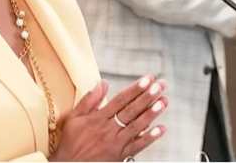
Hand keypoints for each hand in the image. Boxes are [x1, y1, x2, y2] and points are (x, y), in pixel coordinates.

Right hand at [50, 76, 166, 161]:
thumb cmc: (71, 141)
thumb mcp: (74, 118)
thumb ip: (88, 100)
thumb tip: (101, 83)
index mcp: (98, 118)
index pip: (120, 100)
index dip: (135, 89)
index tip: (147, 79)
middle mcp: (109, 129)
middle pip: (131, 111)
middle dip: (147, 97)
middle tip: (160, 86)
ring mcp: (116, 143)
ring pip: (137, 126)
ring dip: (152, 114)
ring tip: (164, 102)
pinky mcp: (120, 155)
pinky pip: (138, 146)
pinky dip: (150, 138)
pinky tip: (161, 129)